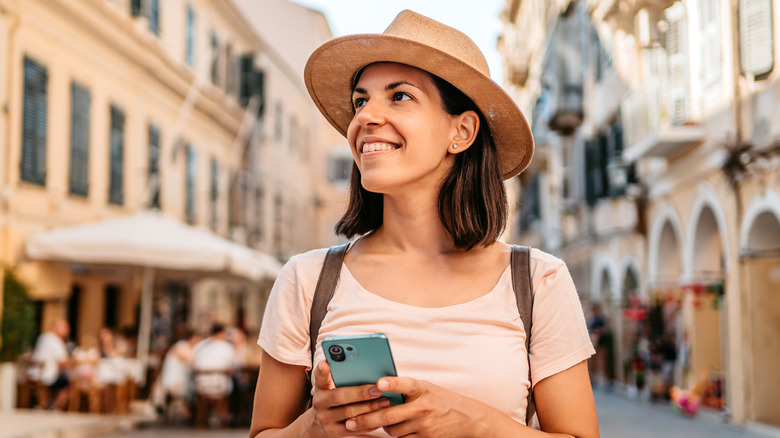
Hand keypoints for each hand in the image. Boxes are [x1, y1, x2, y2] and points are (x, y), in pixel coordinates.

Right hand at [307, 360, 392, 436]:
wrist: (319, 425)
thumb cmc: (334, 400)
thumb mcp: (332, 388)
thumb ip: (344, 379)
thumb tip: (369, 370)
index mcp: (320, 388)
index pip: (320, 377)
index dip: (322, 370)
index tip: (326, 362)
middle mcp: (319, 403)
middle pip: (340, 396)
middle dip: (361, 393)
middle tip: (378, 389)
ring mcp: (325, 419)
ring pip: (349, 413)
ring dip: (369, 408)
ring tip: (385, 402)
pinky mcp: (333, 432)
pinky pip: (354, 428)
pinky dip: (369, 422)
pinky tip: (380, 416)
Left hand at [345, 377, 490, 437]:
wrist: (468, 418)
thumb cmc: (441, 399)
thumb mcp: (426, 388)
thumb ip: (406, 389)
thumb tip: (378, 389)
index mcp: (422, 388)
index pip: (405, 384)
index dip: (392, 383)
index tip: (378, 383)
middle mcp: (423, 406)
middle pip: (389, 416)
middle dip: (366, 420)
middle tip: (350, 423)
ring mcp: (424, 425)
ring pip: (392, 430)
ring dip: (382, 428)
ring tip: (374, 423)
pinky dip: (395, 435)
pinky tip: (391, 431)